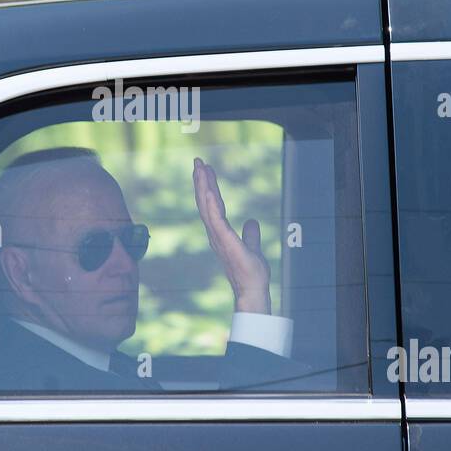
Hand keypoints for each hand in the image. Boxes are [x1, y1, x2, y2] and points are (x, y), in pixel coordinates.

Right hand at [192, 157, 270, 315]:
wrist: (253, 289)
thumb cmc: (251, 273)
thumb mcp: (252, 247)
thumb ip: (250, 234)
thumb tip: (252, 222)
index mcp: (220, 233)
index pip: (212, 206)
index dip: (208, 188)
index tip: (206, 170)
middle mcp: (215, 233)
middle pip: (205, 202)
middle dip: (201, 181)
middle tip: (197, 161)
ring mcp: (218, 236)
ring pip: (207, 206)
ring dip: (203, 186)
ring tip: (200, 168)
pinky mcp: (225, 240)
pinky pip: (215, 218)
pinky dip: (210, 203)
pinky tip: (207, 189)